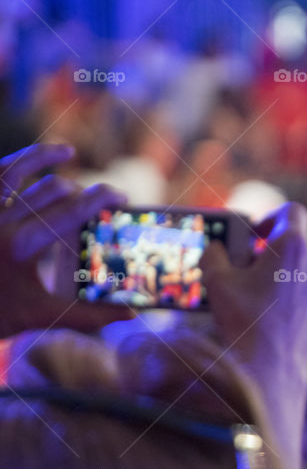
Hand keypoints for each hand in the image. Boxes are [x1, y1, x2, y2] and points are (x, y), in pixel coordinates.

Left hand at [0, 144, 133, 337]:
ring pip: (15, 170)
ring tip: (66, 152)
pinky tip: (25, 160)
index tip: (120, 196)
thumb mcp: (40, 316)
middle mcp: (0, 222)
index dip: (100, 199)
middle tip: (104, 195)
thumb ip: (88, 315)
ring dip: (42, 157)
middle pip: (52, 190)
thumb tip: (131, 314)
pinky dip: (11, 164)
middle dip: (83, 189)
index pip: (71, 210)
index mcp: (21, 246)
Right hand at [200, 202, 306, 463]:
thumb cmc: (243, 319)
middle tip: (252, 271)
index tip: (258, 235)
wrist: (267, 366)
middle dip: (276, 254)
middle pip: (298, 245)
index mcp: (293, 245)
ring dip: (290, 278)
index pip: (291, 212)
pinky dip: (300, 302)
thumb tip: (215, 247)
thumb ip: (215, 253)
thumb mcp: (216, 280)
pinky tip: (279, 317)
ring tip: (264, 297)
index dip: (272, 218)